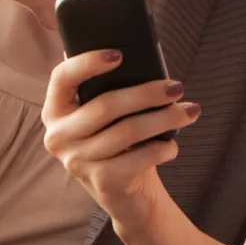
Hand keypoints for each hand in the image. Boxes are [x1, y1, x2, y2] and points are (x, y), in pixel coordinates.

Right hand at [42, 49, 200, 235]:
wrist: (126, 194)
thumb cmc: (119, 140)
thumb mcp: (107, 113)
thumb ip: (108, 84)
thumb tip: (135, 50)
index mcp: (55, 110)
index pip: (62, 78)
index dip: (87, 62)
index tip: (119, 54)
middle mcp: (58, 137)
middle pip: (105, 106)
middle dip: (147, 93)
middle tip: (177, 87)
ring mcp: (77, 162)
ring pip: (128, 131)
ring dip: (165, 119)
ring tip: (190, 111)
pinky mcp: (101, 182)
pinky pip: (139, 158)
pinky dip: (162, 149)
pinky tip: (173, 145)